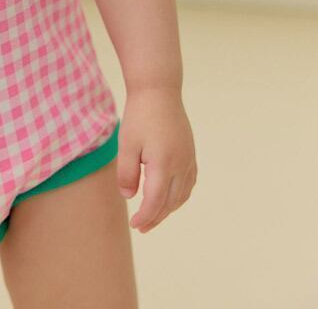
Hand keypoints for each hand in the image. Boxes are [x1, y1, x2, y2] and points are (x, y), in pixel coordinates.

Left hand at [116, 87, 196, 232]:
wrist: (159, 90)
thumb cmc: (140, 115)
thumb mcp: (127, 144)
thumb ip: (127, 173)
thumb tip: (130, 197)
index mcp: (163, 164)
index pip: (155, 202)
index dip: (145, 217)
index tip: (134, 225)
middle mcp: (180, 165)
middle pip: (170, 202)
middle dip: (156, 217)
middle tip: (141, 227)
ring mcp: (188, 159)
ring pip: (182, 194)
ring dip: (168, 208)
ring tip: (153, 215)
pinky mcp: (190, 153)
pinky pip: (189, 183)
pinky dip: (179, 195)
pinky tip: (169, 197)